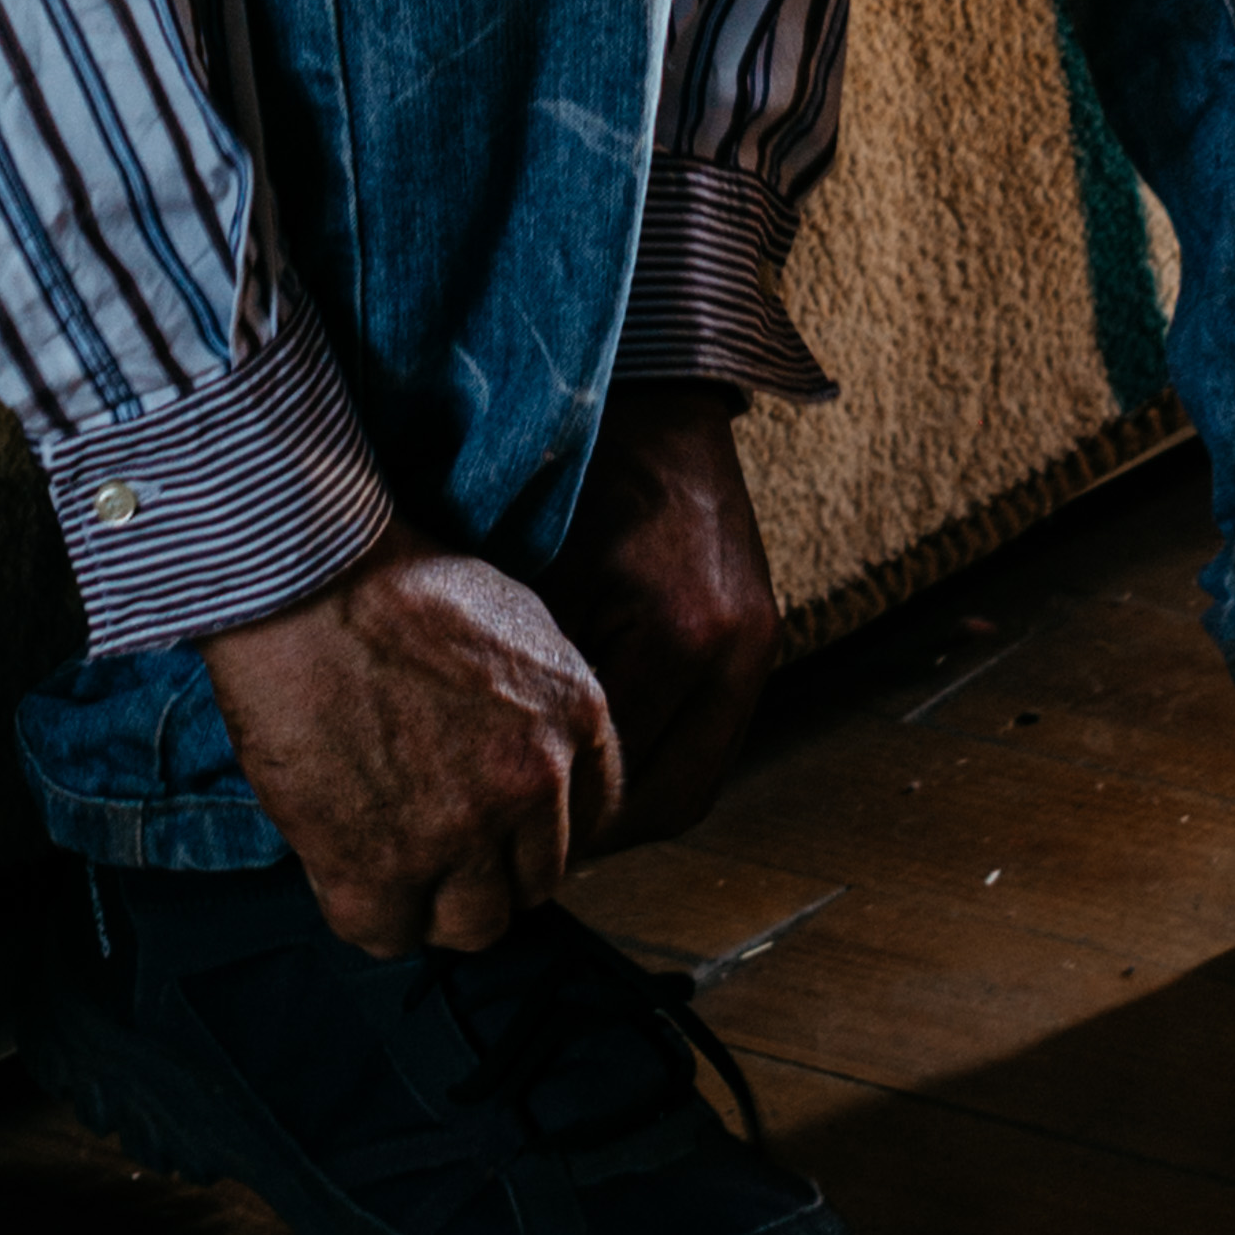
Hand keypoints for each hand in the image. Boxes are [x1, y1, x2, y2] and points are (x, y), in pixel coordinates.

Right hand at [205, 540, 619, 958]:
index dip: (542, 831)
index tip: (508, 829)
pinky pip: (387, 935)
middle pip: (536, 885)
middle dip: (495, 875)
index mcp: (575, 716)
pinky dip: (369, 915)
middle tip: (447, 851)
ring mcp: (457, 833)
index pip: (592, 821)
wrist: (307, 582)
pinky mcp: (378, 866)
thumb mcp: (515, 615)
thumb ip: (539, 696)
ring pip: (473, 926)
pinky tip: (350, 875)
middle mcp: (531, 784)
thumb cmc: (394, 580)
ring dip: (438, 907)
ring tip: (401, 873)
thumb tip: (532, 745)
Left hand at [540, 382, 781, 855]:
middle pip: (673, 801)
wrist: (650, 394)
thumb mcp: (536, 575)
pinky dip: (652, 758)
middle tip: (526, 840)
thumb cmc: (576, 471)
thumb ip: (526, 675)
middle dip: (598, 833)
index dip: (558, 819)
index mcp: (681, 632)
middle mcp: (735, 648)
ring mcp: (756, 644)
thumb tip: (476, 769)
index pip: (620, 779)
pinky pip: (707, 736)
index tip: (501, 828)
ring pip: (695, 779)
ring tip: (555, 811)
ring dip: (629, 805)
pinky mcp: (758, 635)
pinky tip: (592, 760)